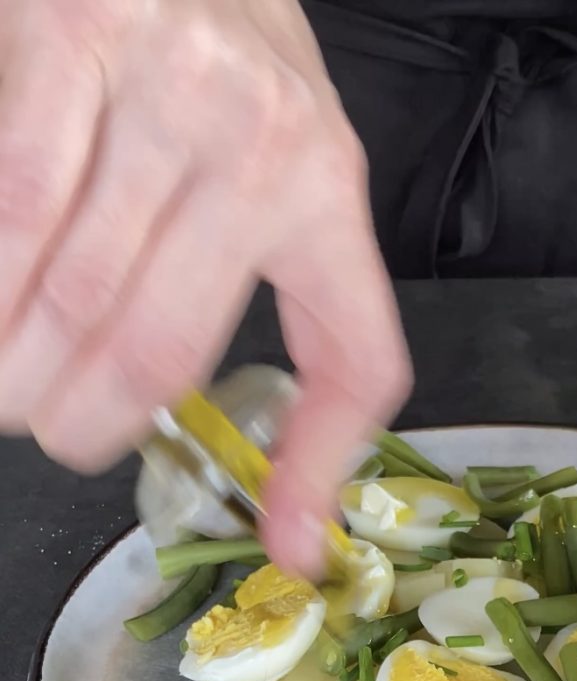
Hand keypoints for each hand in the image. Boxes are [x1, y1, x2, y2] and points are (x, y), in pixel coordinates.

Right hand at [0, 0, 411, 577]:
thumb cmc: (230, 67)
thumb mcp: (292, 170)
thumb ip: (284, 295)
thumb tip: (283, 472)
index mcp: (325, 190)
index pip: (353, 355)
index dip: (320, 466)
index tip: (293, 545)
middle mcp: (255, 144)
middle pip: (158, 348)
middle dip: (86, 423)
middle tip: (56, 432)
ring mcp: (155, 90)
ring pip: (67, 296)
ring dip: (16, 376)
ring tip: (9, 396)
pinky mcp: (56, 41)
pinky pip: (5, 213)